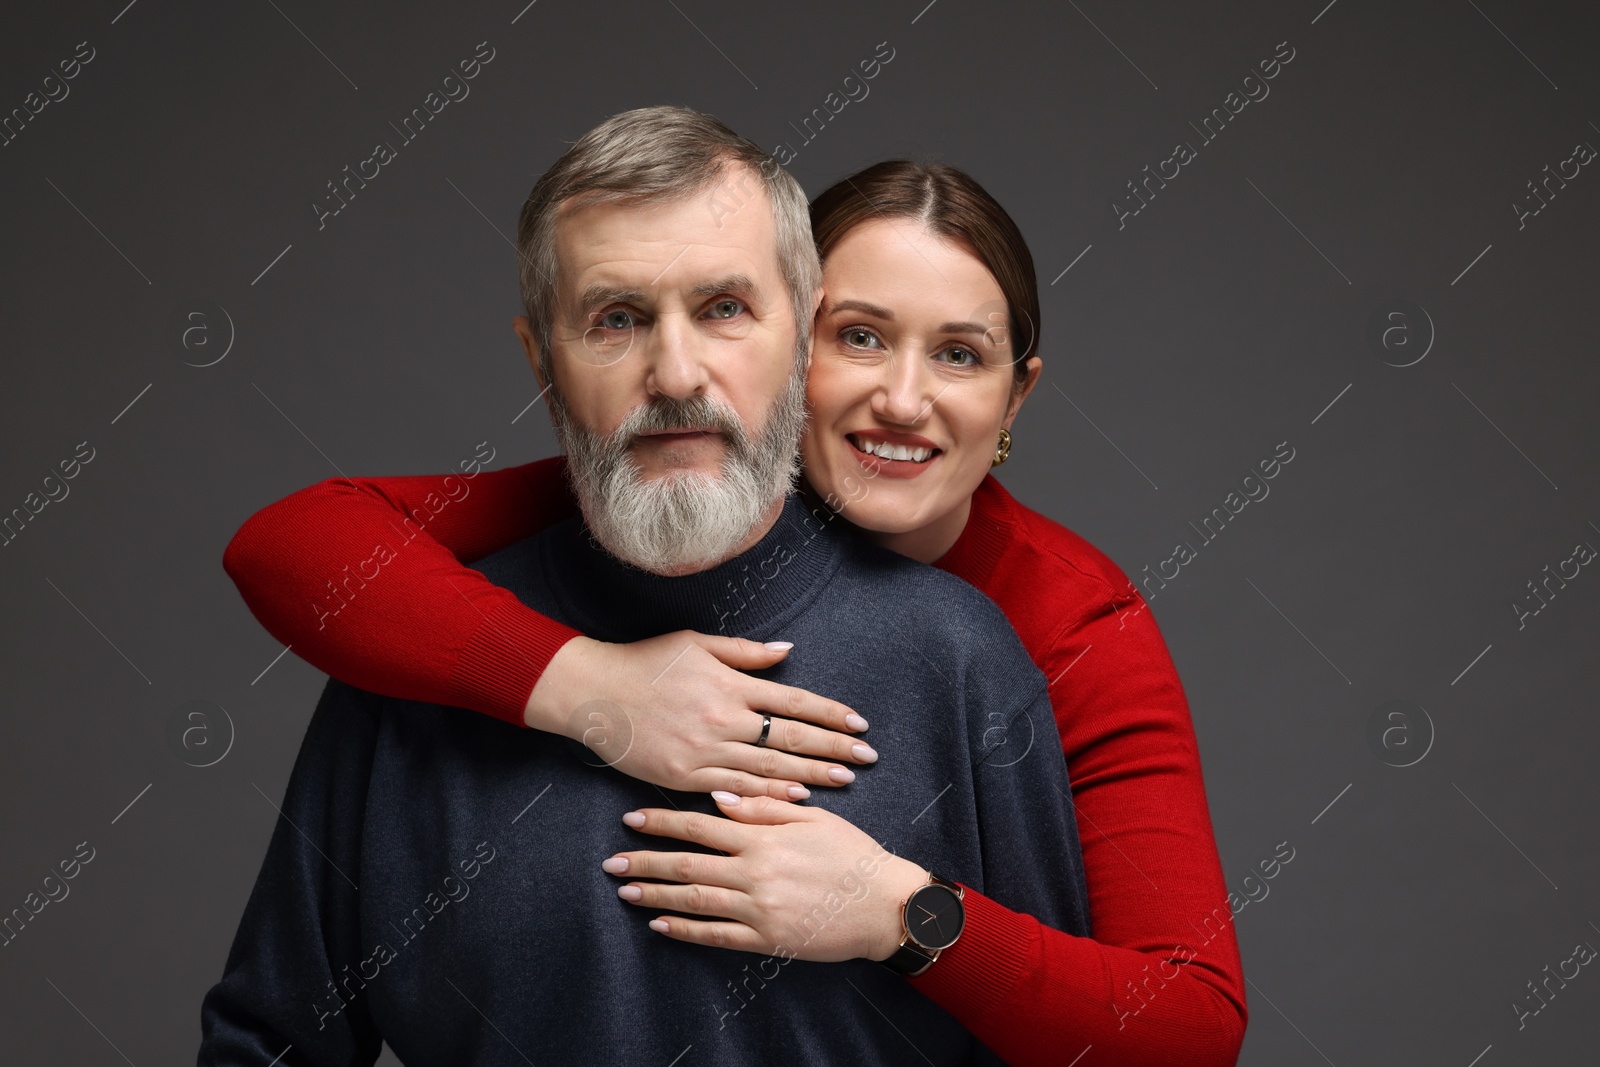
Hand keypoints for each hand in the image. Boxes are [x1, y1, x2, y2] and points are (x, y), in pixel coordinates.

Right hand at [525, 632, 876, 800]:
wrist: (592, 692)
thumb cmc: (644, 662)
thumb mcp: (696, 644)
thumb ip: (744, 652)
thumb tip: (788, 651)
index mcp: (729, 684)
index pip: (793, 702)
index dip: (829, 715)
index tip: (859, 725)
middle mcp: (722, 719)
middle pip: (790, 738)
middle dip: (833, 749)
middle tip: (867, 759)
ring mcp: (704, 751)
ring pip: (769, 769)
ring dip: (811, 776)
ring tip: (844, 780)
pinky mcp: (684, 777)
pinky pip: (735, 790)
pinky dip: (768, 797)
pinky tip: (796, 800)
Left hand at [601, 793, 930, 962]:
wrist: (883, 904)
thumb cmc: (852, 854)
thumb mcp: (814, 818)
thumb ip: (766, 806)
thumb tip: (720, 799)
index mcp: (764, 837)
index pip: (701, 825)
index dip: (663, 821)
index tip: (632, 818)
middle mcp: (754, 872)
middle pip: (687, 863)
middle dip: (645, 861)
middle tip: (611, 861)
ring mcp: (758, 909)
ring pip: (694, 900)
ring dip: (656, 896)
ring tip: (626, 892)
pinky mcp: (765, 939)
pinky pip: (715, 936)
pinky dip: (685, 931)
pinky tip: (660, 925)